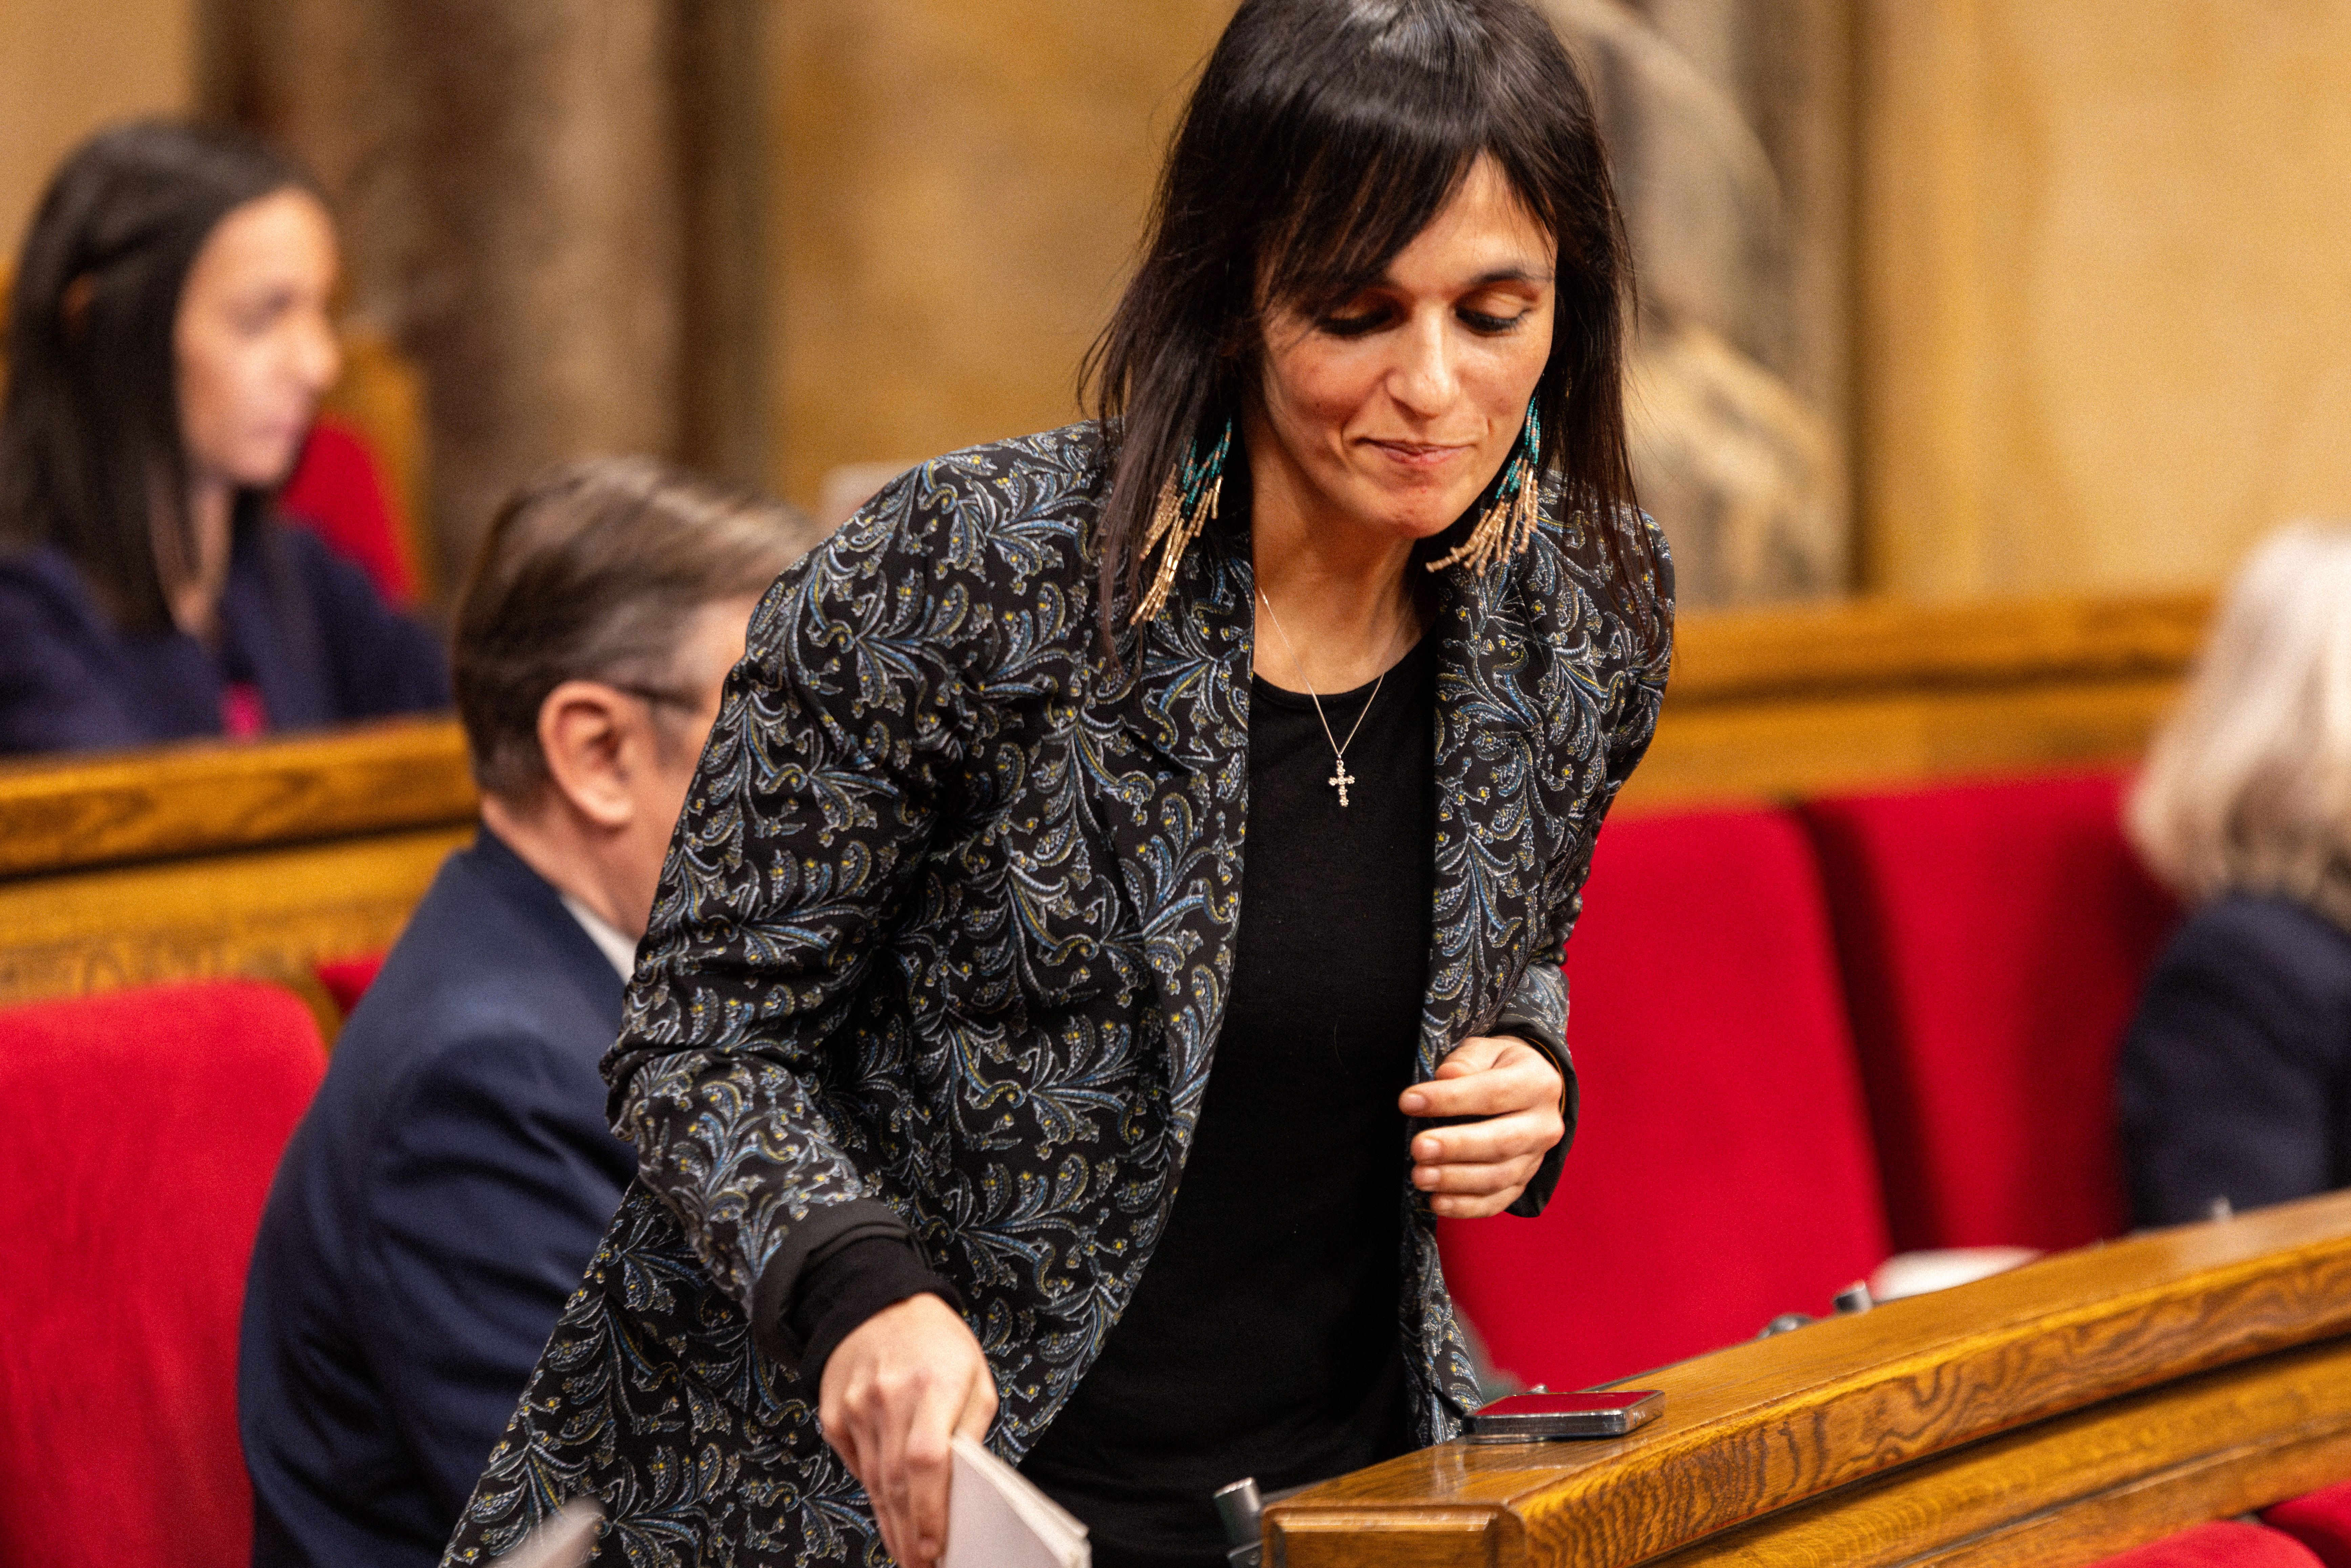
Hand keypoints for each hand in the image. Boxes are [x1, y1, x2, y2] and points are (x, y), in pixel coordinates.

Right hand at [818, 1293, 998, 1567]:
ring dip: (889, 1523)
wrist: (876, 1300)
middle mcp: (888, 1398)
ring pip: (872, 1481)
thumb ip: (970, 1430)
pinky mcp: (833, 1414)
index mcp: (932, 1385)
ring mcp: (855, 1407)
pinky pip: (853, 1464)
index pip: (927, 1462)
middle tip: (919, 1567)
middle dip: (908, 1534)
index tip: (935, 1550)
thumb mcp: (974, 1376)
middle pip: (895, 1482)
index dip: (929, 1512)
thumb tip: (961, 1487)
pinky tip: (886, 1512)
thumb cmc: (938, 1343)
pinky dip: (871, 1491)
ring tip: (905, 1552)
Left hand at [1398, 1035, 1566, 1217]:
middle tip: (1418, 1149)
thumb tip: (1447, 1076)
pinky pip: (1498, 1201)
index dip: (1450, 1099)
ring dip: (1456, 1180)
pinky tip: (1437, 1202)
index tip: (1409, 1102)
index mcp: (1538, 1084)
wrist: (1529, 1089)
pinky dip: (1466, 1206)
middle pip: (1501, 1142)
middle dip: (1456, 1148)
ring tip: (1420, 1176)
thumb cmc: (1497, 1066)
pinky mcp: (1523, 1182)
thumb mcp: (1486, 1050)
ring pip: (1499, 1177)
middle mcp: (1544, 1125)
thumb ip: (1467, 1061)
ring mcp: (1536, 1158)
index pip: (1494, 1093)